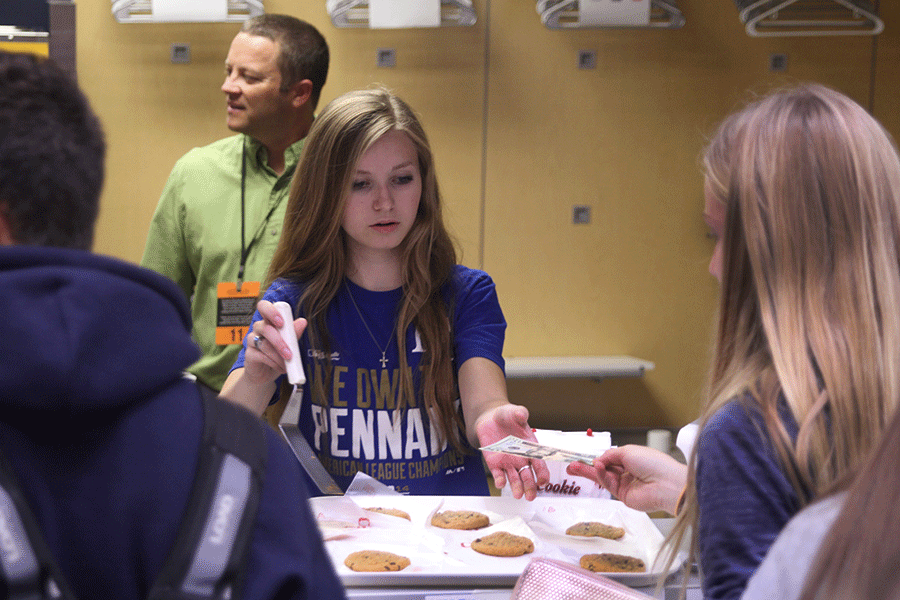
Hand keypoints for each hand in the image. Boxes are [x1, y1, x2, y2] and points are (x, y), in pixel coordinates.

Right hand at [243, 300, 306, 384]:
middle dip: (279, 341)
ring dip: (278, 356)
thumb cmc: (278, 354)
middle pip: (264, 327)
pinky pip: (261, 356)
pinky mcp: (249, 354)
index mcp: (268, 321)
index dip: (271, 311)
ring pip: (264, 344)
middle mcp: (259, 328)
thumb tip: (302, 321)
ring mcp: (252, 341)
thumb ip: (293, 333)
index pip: (264, 307)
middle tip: (289, 352)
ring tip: (287, 363)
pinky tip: (280, 367)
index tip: (282, 323)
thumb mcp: (289, 343)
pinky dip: (273, 363)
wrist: (266, 373)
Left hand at [476, 404, 549, 500]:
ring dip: (517, 488)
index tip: (543, 481)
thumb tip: (522, 414)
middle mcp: (521, 458)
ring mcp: (508, 462)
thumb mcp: (514, 412)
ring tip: (518, 495)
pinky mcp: (495, 464)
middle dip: (531, 487)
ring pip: (515, 479)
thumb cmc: (506, 416)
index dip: (542, 474)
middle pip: (528, 476)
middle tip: (531, 496)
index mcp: (530, 447)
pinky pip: (498, 475)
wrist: (490, 419)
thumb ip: (520, 413)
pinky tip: (500, 483)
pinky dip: (500, 480)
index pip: (540, 464)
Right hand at [566, 445, 686, 514]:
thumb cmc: (653, 463)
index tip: (584, 457)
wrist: (665, 484)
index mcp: (633, 459)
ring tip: (576, 467)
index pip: (611, 459)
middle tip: (572, 466)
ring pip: (604, 478)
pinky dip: (602, 476)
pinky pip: (609, 485)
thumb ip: (610, 455)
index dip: (598, 458)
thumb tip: (598, 460)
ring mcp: (626, 485)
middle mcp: (629, 472)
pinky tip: (597, 468)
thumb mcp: (628, 451)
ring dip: (590, 472)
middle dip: (588, 468)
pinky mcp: (624, 496)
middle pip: (604, 470)